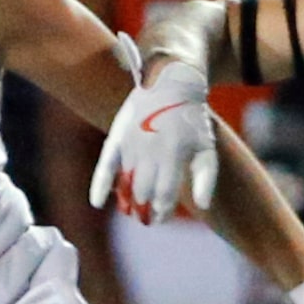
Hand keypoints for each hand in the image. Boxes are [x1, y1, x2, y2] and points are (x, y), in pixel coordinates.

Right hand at [89, 53, 217, 222]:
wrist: (170, 84)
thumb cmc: (192, 122)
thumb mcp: (206, 147)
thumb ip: (206, 178)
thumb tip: (202, 207)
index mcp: (173, 154)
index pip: (165, 196)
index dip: (163, 212)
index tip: (162, 218)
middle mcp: (150, 150)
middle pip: (144, 193)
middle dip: (145, 211)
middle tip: (147, 219)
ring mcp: (131, 144)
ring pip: (127, 183)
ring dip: (129, 201)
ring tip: (132, 211)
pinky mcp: (117, 137)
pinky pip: (105, 165)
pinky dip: (100, 185)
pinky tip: (97, 203)